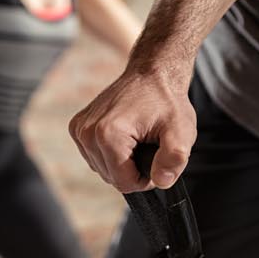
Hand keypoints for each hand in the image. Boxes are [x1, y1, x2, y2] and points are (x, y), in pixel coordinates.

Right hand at [69, 64, 195, 192]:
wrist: (152, 74)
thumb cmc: (167, 102)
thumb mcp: (181, 131)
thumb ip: (174, 159)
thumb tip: (162, 181)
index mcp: (107, 134)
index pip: (124, 183)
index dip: (145, 178)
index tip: (157, 157)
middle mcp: (87, 132)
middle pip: (111, 178)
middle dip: (133, 169)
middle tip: (148, 145)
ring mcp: (79, 130)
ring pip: (102, 170)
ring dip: (122, 162)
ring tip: (137, 139)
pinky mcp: (77, 128)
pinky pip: (95, 158)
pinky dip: (111, 154)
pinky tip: (124, 136)